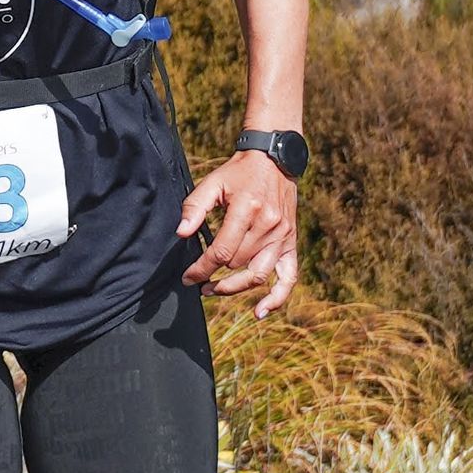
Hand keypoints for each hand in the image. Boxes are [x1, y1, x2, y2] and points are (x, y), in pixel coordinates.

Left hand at [177, 151, 297, 316]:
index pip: (222, 252)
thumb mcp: (213, 182)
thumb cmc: (239, 172)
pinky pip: (289, 277)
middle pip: (237, 265)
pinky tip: (260, 312)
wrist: (275, 159)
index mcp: (247, 210)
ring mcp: (282, 237)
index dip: (201, 269)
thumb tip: (181, 234)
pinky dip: (277, 298)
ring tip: (214, 291)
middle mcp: (268, 226)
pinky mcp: (291, 243)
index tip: (188, 277)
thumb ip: (194, 207)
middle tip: (198, 282)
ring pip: (257, 275)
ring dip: (234, 289)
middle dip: (214, 276)